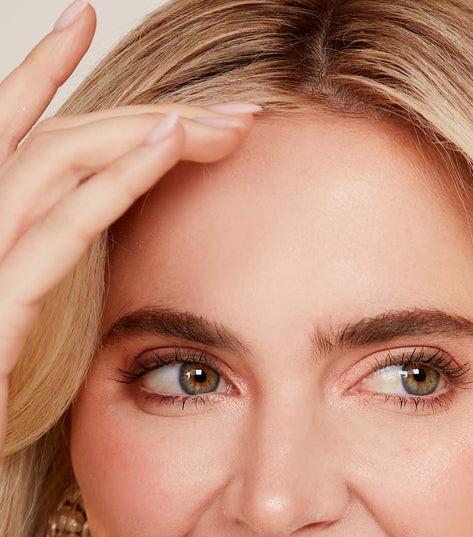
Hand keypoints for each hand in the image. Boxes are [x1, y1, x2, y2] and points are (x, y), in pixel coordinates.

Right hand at [0, 2, 258, 455]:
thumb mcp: (11, 339)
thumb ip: (40, 283)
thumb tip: (88, 247)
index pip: (23, 148)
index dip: (65, 91)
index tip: (109, 45)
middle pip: (58, 144)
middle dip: (146, 117)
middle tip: (234, 112)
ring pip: (60, 163)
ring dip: (148, 131)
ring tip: (224, 121)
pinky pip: (59, 225)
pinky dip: (114, 178)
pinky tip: (168, 146)